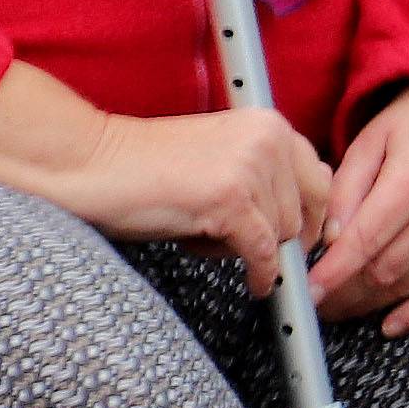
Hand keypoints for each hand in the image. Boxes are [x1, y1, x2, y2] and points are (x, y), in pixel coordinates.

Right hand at [0, 75, 329, 296]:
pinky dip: (262, 274)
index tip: (306, 243)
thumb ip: (264, 177)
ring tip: (203, 234)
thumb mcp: (220, 160)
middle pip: (307, 210)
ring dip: (250, 247)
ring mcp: (250, 166)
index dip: (313, 216)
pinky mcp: (229, 198)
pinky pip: (264, 252)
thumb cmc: (145, 170)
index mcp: (269, 123)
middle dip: (284, 237)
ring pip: (284, 234)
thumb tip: (307, 221)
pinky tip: (254, 284)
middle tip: (252, 252)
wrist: (88, 163)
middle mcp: (268, 138)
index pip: (320, 178)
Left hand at [315, 82, 408, 337]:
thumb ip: (346, 190)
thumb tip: (331, 241)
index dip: (332, 274)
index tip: (307, 292)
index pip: (365, 242)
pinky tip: (391, 323)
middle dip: (346, 293)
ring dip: (373, 302)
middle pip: (386, 270)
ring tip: (342, 307)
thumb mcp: (370, 141)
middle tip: (318, 303)